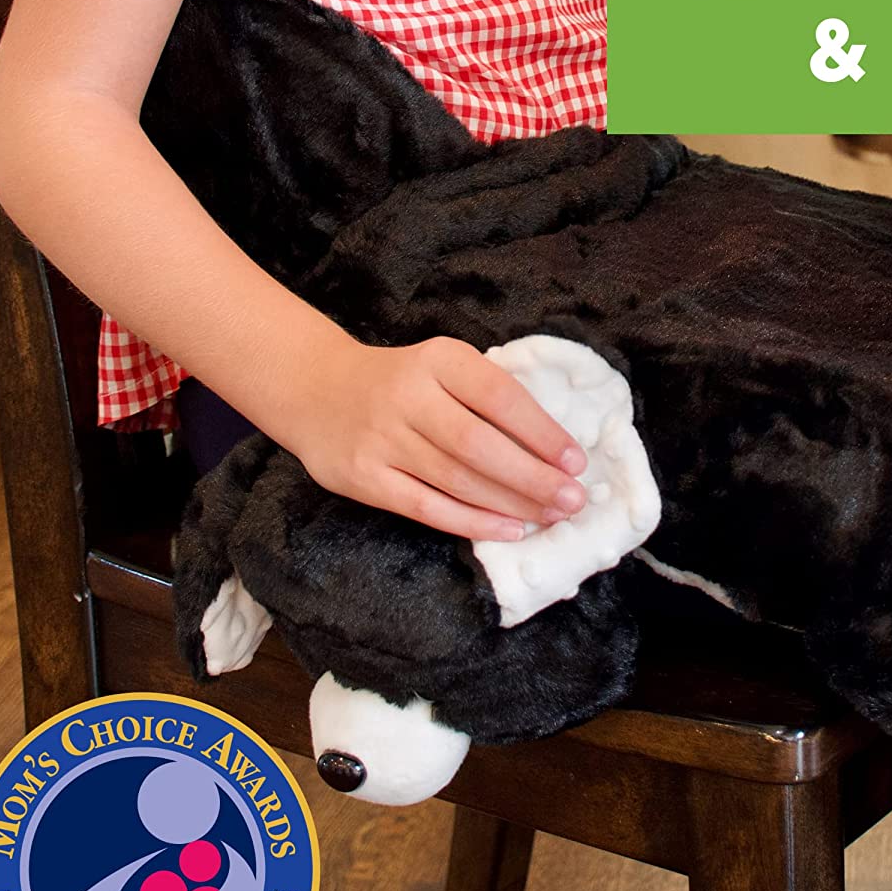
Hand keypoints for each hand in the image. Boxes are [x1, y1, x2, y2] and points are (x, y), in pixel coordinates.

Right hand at [285, 335, 588, 540]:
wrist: (315, 389)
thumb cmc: (403, 382)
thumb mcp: (443, 367)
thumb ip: (487, 395)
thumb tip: (554, 448)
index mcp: (439, 360)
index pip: (499, 396)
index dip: (541, 432)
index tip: (576, 461)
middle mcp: (408, 396)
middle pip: (479, 445)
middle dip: (533, 477)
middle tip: (573, 501)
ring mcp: (382, 439)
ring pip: (457, 480)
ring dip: (510, 503)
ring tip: (550, 516)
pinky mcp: (363, 477)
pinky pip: (426, 507)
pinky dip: (472, 522)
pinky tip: (508, 530)